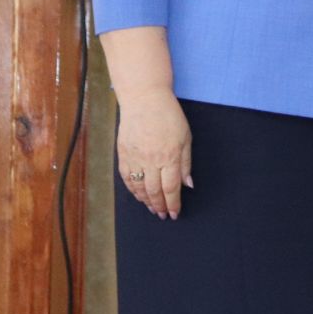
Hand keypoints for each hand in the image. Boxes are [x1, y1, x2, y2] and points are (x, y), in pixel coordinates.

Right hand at [116, 89, 192, 218]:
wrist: (144, 98)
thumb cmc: (168, 115)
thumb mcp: (186, 137)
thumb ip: (186, 163)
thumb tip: (188, 185)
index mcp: (170, 156)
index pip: (171, 188)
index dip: (173, 203)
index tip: (174, 213)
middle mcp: (151, 160)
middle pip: (155, 191)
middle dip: (160, 206)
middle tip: (163, 215)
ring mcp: (135, 157)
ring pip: (140, 188)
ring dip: (146, 201)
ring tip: (152, 208)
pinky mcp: (123, 153)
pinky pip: (127, 178)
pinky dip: (133, 190)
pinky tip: (138, 195)